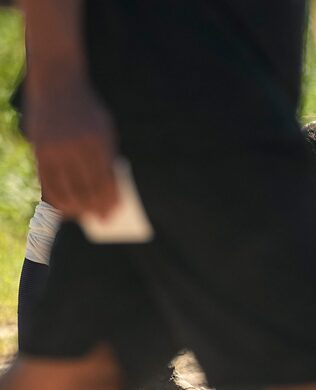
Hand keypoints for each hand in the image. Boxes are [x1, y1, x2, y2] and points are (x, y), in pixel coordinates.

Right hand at [26, 73, 118, 218]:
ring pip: (67, 189)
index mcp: (99, 142)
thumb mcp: (105, 130)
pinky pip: (47, 182)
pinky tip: (65, 207)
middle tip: (103, 220)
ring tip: (84, 216)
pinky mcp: (39, 150)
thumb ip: (107, 157)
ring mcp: (56, 149)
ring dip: (77, 208)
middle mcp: (77, 147)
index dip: (111, 199)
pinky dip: (56, 198)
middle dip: (97, 208)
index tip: (114, 212)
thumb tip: (109, 192)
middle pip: (88, 188)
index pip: (107, 180)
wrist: (58, 82)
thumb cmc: (86, 110)